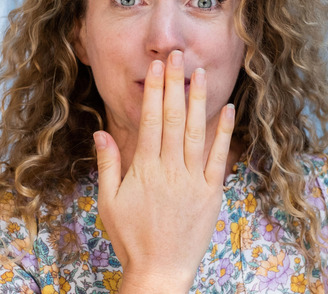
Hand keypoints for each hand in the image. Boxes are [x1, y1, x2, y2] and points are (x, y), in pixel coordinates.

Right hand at [93, 50, 234, 292]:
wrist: (160, 270)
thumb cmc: (131, 237)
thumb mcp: (108, 202)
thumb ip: (108, 164)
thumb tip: (101, 131)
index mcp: (145, 169)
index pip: (151, 120)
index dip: (154, 90)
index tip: (156, 67)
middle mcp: (170, 169)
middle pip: (174, 118)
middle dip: (175, 84)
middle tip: (177, 56)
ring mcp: (194, 180)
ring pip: (198, 132)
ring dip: (199, 100)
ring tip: (200, 72)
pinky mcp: (212, 192)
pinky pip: (220, 157)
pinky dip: (224, 132)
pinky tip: (227, 109)